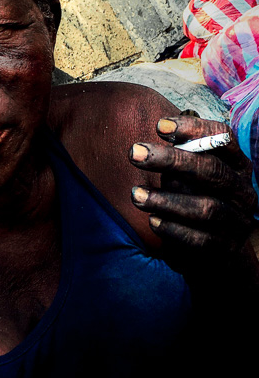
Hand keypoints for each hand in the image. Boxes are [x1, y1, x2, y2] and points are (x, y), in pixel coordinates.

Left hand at [128, 115, 257, 266]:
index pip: (222, 139)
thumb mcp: (188, 175)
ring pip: (206, 208)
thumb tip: (145, 146)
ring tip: (136, 194)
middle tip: (134, 153)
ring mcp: (237, 221)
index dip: (193, 129)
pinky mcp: (225, 247)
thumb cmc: (193, 198)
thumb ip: (177, 158)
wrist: (212, 251)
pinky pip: (200, 240)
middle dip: (171, 160)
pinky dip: (174, 229)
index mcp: (236, 165)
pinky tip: (151, 221)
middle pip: (212, 170)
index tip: (159, 126)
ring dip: (166, 200)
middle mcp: (242, 190)